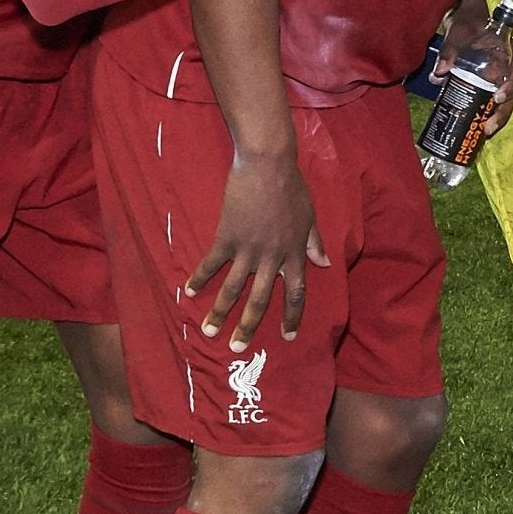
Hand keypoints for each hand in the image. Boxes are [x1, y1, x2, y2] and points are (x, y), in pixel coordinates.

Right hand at [184, 145, 326, 350]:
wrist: (269, 164)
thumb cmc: (292, 187)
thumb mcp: (310, 216)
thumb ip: (314, 243)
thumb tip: (324, 264)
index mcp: (293, 254)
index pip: (295, 294)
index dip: (291, 316)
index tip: (287, 336)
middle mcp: (271, 258)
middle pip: (261, 300)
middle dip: (249, 326)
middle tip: (237, 348)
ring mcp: (248, 249)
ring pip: (233, 289)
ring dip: (220, 313)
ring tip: (209, 331)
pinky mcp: (226, 237)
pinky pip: (212, 263)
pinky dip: (199, 278)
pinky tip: (188, 292)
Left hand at [432, 5, 512, 134]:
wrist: (464, 15)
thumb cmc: (468, 19)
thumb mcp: (458, 30)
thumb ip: (450, 49)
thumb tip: (439, 73)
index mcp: (508, 51)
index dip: (512, 87)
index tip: (498, 98)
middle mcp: (507, 65)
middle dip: (503, 112)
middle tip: (489, 127)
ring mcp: (499, 74)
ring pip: (505, 98)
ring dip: (497, 116)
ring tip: (484, 130)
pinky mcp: (488, 80)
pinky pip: (490, 97)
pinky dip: (485, 111)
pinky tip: (475, 123)